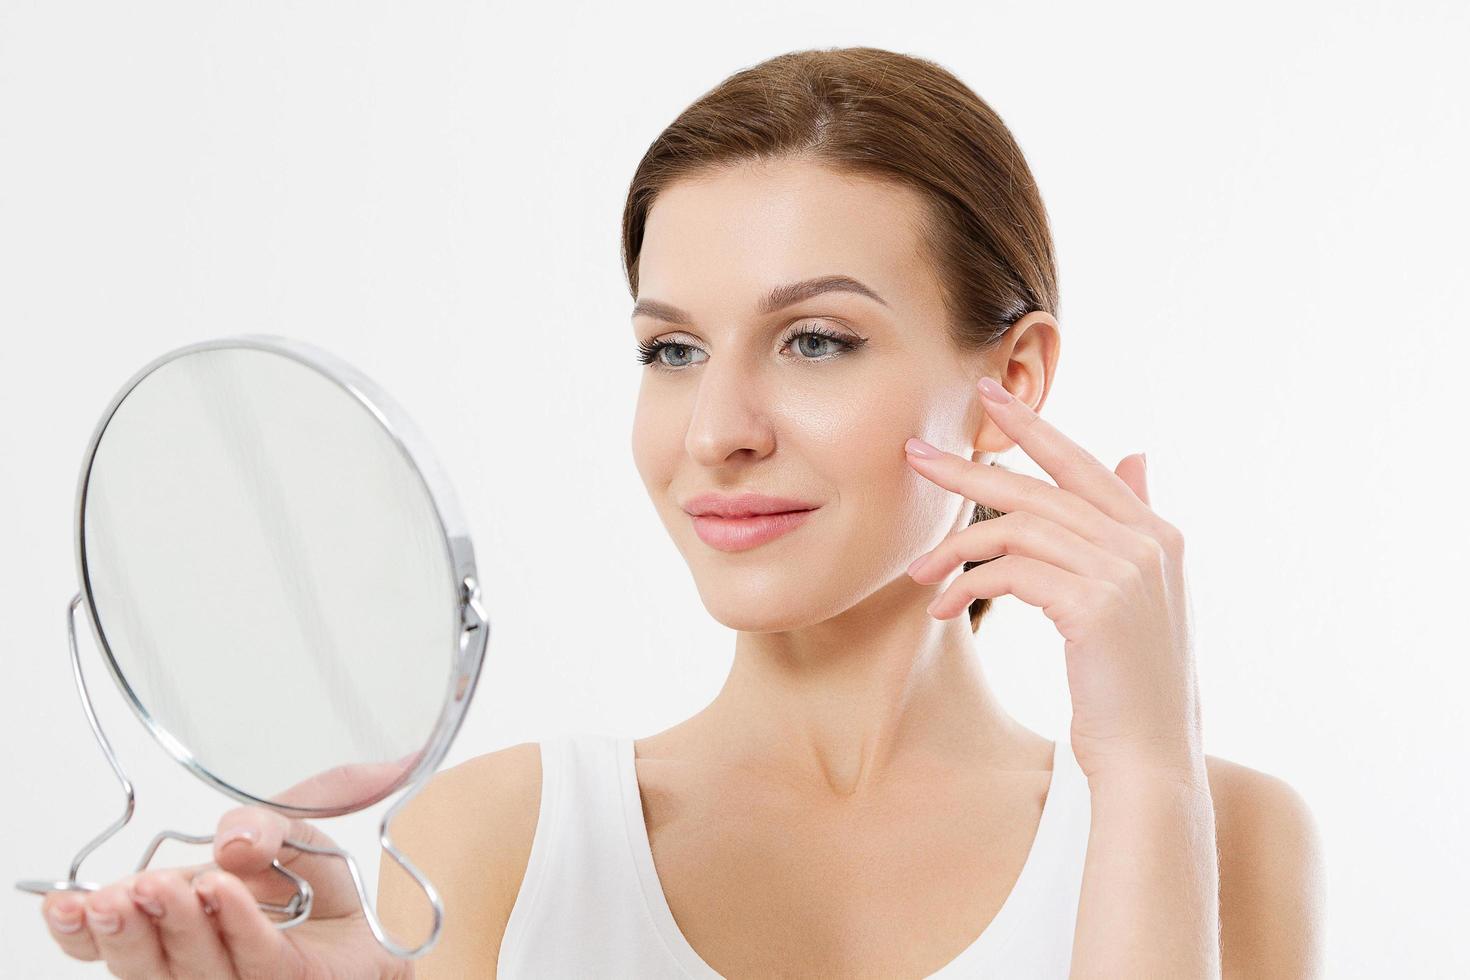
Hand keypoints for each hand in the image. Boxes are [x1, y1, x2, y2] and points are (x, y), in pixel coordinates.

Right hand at [41, 764, 418, 978]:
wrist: (372, 931)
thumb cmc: (314, 891)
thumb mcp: (288, 833)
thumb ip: (260, 823)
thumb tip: (232, 840)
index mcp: (173, 925)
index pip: (110, 941)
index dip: (81, 929)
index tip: (64, 902)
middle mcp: (193, 961)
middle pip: (144, 963)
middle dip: (128, 926)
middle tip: (121, 893)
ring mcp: (237, 979)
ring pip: (193, 968)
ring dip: (178, 924)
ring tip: (168, 885)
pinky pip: (259, 961)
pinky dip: (239, 925)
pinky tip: (227, 893)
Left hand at [902, 375, 1202, 784]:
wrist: (1150, 758)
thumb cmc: (1131, 684)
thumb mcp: (1137, 598)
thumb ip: (1132, 524)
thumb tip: (1135, 454)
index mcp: (1156, 535)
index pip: (1083, 464)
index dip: (1034, 427)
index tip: (990, 397)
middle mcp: (1145, 543)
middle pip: (1039, 487)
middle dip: (970, 471)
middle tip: (916, 454)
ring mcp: (1122, 572)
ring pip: (1017, 529)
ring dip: (957, 549)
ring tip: (921, 573)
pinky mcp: (1092, 605)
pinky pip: (1009, 571)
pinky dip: (968, 584)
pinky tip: (945, 606)